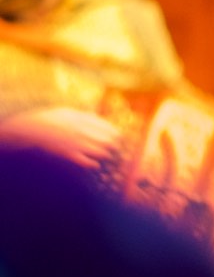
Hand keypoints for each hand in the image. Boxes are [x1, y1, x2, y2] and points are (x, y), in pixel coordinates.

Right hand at [0, 107, 122, 169]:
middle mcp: (83, 132)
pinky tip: (95, 163)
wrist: (32, 128)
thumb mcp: (67, 111)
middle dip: (114, 146)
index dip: (117, 135)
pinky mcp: (69, 154)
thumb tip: (95, 115)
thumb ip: (83, 114)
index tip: (118, 138)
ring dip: (106, 155)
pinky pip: (88, 163)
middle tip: (114, 148)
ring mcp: (77, 144)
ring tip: (105, 155)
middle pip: (109, 142)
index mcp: (84, 120)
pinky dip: (94, 164)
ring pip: (102, 153)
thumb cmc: (49, 118)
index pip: (110, 129)